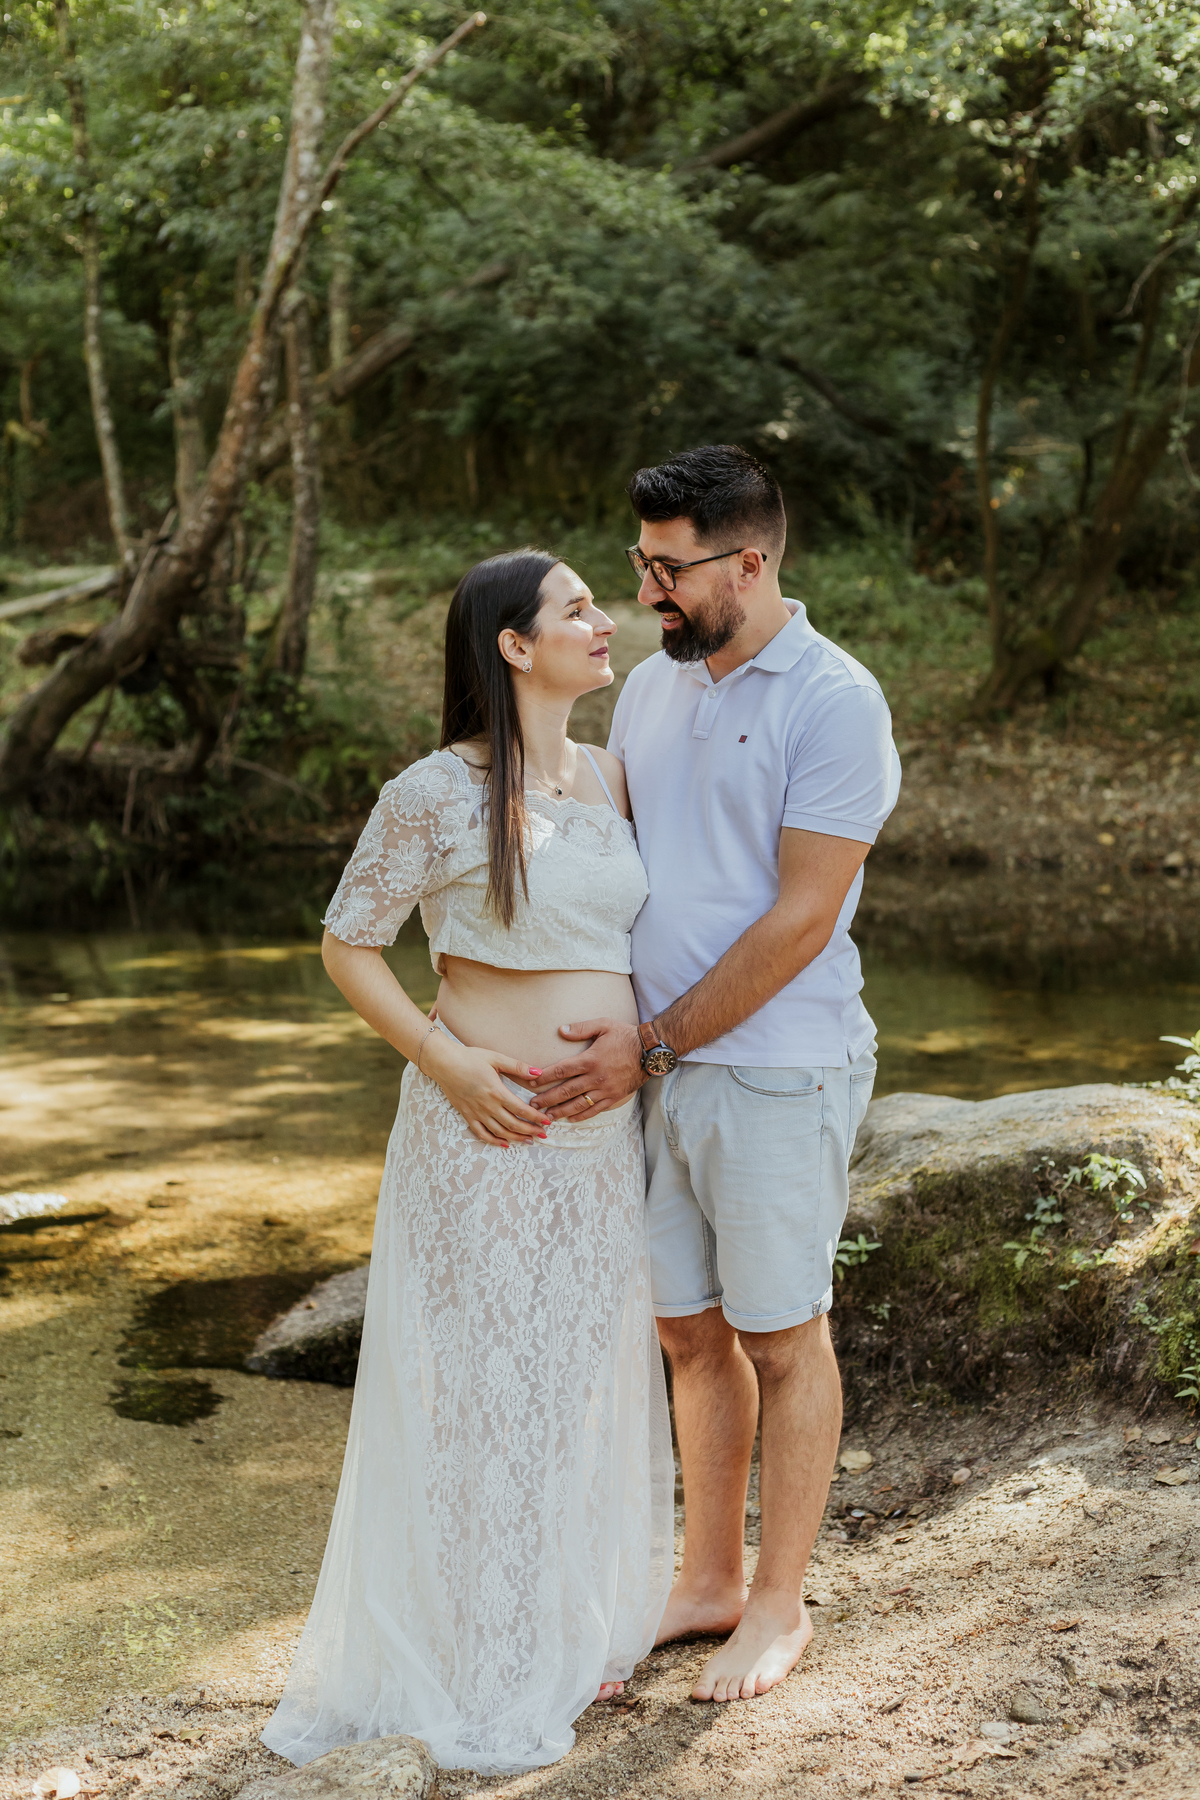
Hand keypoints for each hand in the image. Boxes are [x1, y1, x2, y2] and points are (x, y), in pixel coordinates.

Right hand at [423, 1034, 551, 1148]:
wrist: (444, 1063)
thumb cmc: (470, 1058)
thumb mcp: (496, 1058)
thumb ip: (517, 1067)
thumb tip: (538, 1073)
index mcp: (496, 1092)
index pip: (521, 1109)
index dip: (536, 1118)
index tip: (547, 1122)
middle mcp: (487, 1106)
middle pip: (513, 1124)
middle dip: (530, 1131)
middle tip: (543, 1134)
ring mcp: (476, 1112)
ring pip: (499, 1132)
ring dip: (516, 1138)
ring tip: (529, 1140)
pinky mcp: (467, 1115)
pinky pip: (481, 1133)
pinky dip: (493, 1141)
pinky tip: (504, 1144)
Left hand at [529, 1019, 645, 1119]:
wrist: (650, 1051)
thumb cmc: (625, 1035)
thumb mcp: (604, 1025)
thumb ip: (581, 1028)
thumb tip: (560, 1030)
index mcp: (590, 1059)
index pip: (562, 1070)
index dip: (545, 1077)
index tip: (532, 1082)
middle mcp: (596, 1077)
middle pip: (566, 1091)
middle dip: (547, 1099)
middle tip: (533, 1105)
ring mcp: (605, 1090)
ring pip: (578, 1104)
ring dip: (560, 1111)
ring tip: (547, 1116)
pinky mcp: (614, 1097)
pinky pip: (595, 1110)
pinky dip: (581, 1116)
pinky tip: (571, 1119)